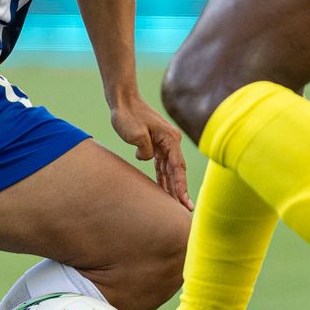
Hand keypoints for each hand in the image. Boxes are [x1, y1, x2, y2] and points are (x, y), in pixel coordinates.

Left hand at [110, 89, 190, 208]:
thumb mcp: (135, 134)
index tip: (185, 202)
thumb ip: (145, 151)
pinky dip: (162, 177)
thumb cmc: (128, 115)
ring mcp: (164, 143)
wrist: (122, 100)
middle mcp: (171, 141)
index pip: (177, 168)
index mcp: (170, 139)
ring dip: (172, 186)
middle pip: (177, 171)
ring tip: (176, 205)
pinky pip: (161, 165)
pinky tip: (164, 191)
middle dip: (180, 191)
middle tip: (186, 210)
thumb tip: (148, 160)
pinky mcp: (155, 144)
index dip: (181, 187)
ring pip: (170, 170)